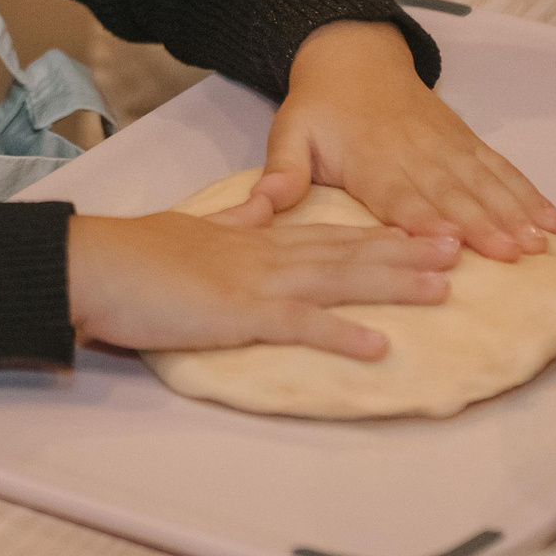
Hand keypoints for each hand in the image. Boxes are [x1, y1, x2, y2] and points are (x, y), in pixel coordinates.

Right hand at [65, 209, 457, 357]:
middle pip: (348, 251)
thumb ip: (233, 222)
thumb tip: (261, 210)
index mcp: (255, 238)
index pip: (329, 233)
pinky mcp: (238, 313)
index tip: (424, 229)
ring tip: (443, 286)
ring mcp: (255, 281)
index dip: (380, 233)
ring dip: (392, 282)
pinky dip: (340, 334)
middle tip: (461, 249)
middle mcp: (266, 254)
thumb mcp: (192, 229)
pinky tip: (377, 345)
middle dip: (407, 250)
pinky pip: (299, 324)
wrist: (94, 264)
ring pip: (337, 279)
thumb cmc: (134, 256)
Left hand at [238, 21, 555, 263]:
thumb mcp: (288, 132)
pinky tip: (552, 217)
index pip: (398, 193)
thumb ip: (281, 171)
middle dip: (482, 222)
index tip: (447, 242)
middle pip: (451, 192)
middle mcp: (414, 152)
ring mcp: (445, 145)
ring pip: (483, 180)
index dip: (423, 217)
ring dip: (513, 211)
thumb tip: (260, 205)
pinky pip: (499, 166)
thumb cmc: (319, 107)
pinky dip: (527, 191)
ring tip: (538, 241)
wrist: (352, 55)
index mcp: (369, 157)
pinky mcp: (465, 140)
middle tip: (511, 253)